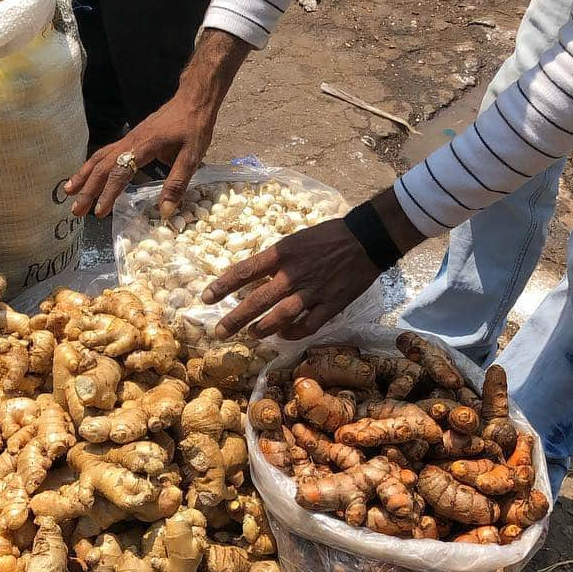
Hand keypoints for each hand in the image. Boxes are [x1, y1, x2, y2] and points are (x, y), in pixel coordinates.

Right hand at [65, 93, 214, 218]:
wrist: (192, 99)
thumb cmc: (193, 127)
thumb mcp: (192, 156)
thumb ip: (177, 183)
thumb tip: (164, 211)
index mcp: (144, 145)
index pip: (120, 171)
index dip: (109, 192)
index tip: (100, 212)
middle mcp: (130, 141)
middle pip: (103, 166)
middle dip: (88, 189)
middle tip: (76, 211)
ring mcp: (127, 138)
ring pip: (99, 157)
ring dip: (83, 176)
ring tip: (68, 192)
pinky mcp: (129, 138)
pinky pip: (105, 153)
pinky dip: (92, 166)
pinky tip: (85, 176)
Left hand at [202, 219, 382, 340]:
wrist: (366, 239)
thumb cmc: (327, 237)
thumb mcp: (294, 240)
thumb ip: (274, 260)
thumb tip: (251, 279)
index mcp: (282, 253)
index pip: (245, 270)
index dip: (223, 285)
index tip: (206, 297)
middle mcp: (294, 274)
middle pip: (258, 300)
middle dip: (235, 319)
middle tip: (219, 332)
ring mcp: (313, 292)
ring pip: (281, 317)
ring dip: (262, 329)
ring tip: (252, 334)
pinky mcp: (331, 305)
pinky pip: (308, 326)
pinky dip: (293, 333)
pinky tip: (284, 334)